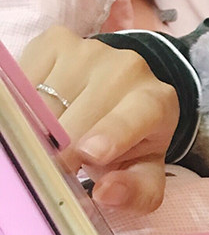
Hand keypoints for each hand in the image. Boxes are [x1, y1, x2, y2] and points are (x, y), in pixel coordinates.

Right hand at [19, 25, 178, 211]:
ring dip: (41, 127)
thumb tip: (107, 193)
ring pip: (48, 97)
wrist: (120, 98)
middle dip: (62, 146)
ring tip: (52, 140)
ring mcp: (91, 51)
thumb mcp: (143, 172)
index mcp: (157, 101)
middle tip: (56, 167)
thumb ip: (137, 191)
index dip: (112, 133)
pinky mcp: (57, 41)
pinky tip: (40, 115)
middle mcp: (128, 69)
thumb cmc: (132, 143)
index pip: (135, 115)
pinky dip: (26, 103)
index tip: (90, 153)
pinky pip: (27, 77)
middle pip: (81, 113)